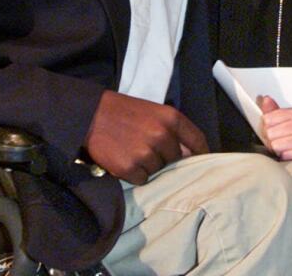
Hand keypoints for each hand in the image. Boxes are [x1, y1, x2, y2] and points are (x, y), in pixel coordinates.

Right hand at [84, 91, 208, 184]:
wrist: (89, 115)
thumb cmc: (122, 111)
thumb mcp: (153, 112)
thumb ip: (173, 130)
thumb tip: (188, 153)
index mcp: (171, 118)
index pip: (197, 141)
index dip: (201, 153)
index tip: (202, 161)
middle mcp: (161, 135)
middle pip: (176, 159)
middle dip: (164, 157)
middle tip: (146, 147)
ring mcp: (146, 153)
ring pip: (158, 170)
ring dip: (148, 165)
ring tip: (132, 149)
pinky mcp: (129, 168)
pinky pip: (142, 180)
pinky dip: (134, 174)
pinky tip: (124, 158)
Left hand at [259, 96, 291, 160]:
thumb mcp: (285, 122)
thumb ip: (273, 111)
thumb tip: (265, 99)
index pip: (268, 119)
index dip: (265, 128)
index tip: (271, 131)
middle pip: (270, 133)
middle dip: (271, 140)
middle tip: (279, 143)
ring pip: (276, 145)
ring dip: (278, 150)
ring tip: (285, 149)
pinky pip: (285, 156)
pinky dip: (285, 158)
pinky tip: (291, 155)